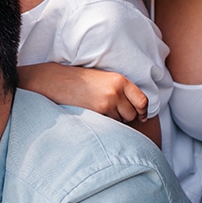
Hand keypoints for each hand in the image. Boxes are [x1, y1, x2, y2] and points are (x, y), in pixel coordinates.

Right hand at [18, 63, 148, 122]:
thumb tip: (135, 108)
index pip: (142, 100)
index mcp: (120, 80)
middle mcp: (116, 91)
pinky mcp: (98, 112)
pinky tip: (96, 116)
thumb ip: (119, 89)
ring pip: (121, 121)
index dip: (143, 111)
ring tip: (101, 112)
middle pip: (132, 114)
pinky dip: (106, 124)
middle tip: (115, 114)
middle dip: (126, 117)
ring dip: (115, 120)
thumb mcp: (103, 78)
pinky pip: (110, 124)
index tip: (141, 115)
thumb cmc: (80, 80)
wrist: (58, 81)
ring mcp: (107, 103)